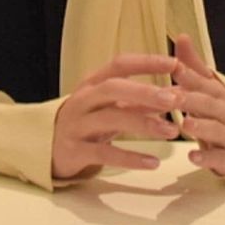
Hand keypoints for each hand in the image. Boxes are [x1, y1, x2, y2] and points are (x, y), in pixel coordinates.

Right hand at [52, 53, 183, 180]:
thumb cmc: (87, 121)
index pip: (120, 65)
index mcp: (93, 83)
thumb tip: (176, 94)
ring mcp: (77, 124)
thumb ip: (140, 101)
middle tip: (174, 99)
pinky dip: (130, 157)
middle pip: (113, 88)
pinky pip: (105, 153)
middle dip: (145, 92)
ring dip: (144, 124)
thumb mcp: (110, 106)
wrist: (47, 147)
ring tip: (172, 131)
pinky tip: (153, 163)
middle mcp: (83, 99)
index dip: (147, 62)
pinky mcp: (75, 151)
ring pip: (111, 119)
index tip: (175, 63)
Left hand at [172, 33, 224, 175]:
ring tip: (184, 123)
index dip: (191, 76)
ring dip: (201, 126)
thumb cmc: (220, 113)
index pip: (206, 83)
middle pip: (210, 104)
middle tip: (170, 97)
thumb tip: (181, 36)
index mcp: (221, 94)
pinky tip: (193, 157)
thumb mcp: (209, 88)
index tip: (174, 69)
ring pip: (216, 130)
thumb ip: (194, 66)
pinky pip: (219, 158)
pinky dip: (207, 158)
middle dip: (191, 100)